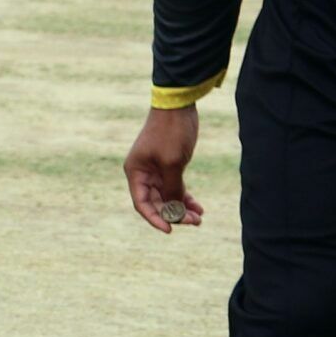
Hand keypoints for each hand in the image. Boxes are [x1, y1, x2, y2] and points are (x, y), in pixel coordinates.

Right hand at [124, 105, 203, 235]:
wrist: (178, 107)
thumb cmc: (170, 132)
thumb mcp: (172, 163)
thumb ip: (172, 188)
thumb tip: (174, 209)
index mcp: (136, 172)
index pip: (141, 204)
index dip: (155, 219)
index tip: (170, 230)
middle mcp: (143, 173)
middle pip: (156, 203)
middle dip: (174, 214)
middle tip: (194, 221)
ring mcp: (156, 170)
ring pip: (167, 197)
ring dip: (182, 208)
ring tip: (199, 217)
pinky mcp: (169, 166)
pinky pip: (175, 188)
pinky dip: (185, 198)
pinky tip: (198, 207)